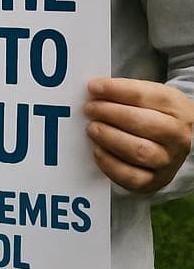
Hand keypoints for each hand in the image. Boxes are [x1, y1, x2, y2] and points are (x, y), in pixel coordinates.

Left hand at [84, 76, 193, 193]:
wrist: (171, 145)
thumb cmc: (153, 116)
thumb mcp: (149, 98)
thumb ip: (124, 92)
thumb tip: (94, 90)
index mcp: (176, 108)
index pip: (144, 96)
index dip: (115, 90)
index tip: (93, 87)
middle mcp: (177, 136)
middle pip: (141, 122)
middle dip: (109, 113)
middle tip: (90, 109)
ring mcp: (168, 161)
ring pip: (138, 150)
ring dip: (109, 137)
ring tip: (92, 128)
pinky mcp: (154, 181)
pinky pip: (131, 176)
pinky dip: (109, 162)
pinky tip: (97, 150)